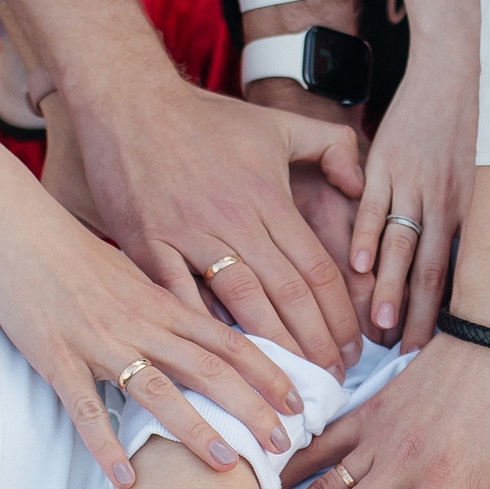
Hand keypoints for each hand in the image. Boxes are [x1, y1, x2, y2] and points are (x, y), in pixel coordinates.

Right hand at [0, 179, 305, 486]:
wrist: (12, 222)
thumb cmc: (71, 250)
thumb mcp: (132, 274)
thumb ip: (167, 308)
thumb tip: (201, 338)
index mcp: (162, 302)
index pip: (229, 340)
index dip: (268, 372)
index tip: (299, 402)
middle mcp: (139, 321)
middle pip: (208, 368)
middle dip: (251, 408)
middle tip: (286, 444)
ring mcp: (98, 340)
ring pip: (157, 389)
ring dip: (196, 429)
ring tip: (229, 465)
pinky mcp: (55, 356)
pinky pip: (85, 407)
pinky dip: (107, 444)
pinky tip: (127, 478)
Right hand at [74, 72, 367, 374]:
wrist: (127, 100)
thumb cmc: (203, 117)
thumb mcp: (277, 122)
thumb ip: (329, 146)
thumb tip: (362, 181)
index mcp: (267, 198)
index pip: (316, 268)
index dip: (339, 315)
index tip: (352, 348)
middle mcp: (234, 219)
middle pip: (286, 294)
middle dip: (314, 344)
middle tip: (330, 382)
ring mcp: (188, 234)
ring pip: (240, 303)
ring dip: (270, 350)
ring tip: (287, 388)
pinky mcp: (147, 245)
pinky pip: (178, 298)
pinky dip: (199, 332)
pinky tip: (218, 367)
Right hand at [351, 0, 477, 348]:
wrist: (458, 67)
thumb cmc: (477, 126)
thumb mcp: (483, 176)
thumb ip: (470, 218)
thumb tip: (467, 263)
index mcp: (469, 210)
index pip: (456, 274)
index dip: (443, 313)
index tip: (432, 348)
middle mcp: (444, 202)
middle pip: (430, 270)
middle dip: (416, 315)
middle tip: (402, 353)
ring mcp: (412, 182)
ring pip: (401, 244)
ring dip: (390, 287)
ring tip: (378, 324)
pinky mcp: (386, 162)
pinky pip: (373, 205)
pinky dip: (366, 236)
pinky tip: (360, 267)